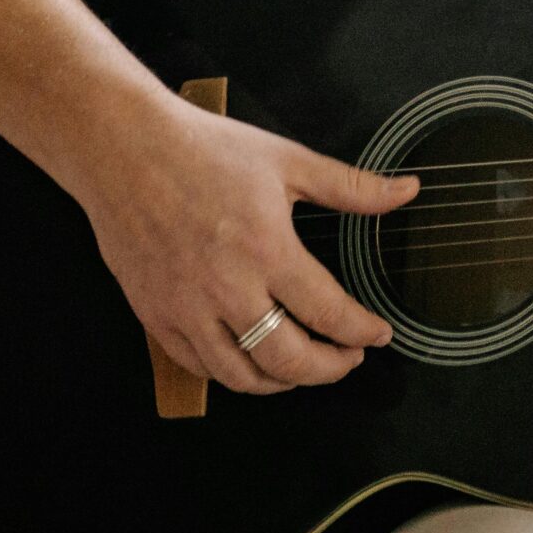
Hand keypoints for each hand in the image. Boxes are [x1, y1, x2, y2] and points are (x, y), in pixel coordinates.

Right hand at [73, 95, 419, 394]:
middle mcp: (227, 289)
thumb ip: (352, 187)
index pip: (328, 314)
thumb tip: (407, 191)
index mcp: (267, 251)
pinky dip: (231, 375)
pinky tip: (250, 361)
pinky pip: (198, 366)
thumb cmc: (205, 150)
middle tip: (348, 359)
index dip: (362, 333)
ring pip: (241, 376)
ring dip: (281, 382)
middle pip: (289, 360)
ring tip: (303, 369)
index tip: (379, 335)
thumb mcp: (288, 160)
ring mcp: (186, 308)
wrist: (124, 150)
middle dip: (329, 369)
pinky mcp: (154, 315)